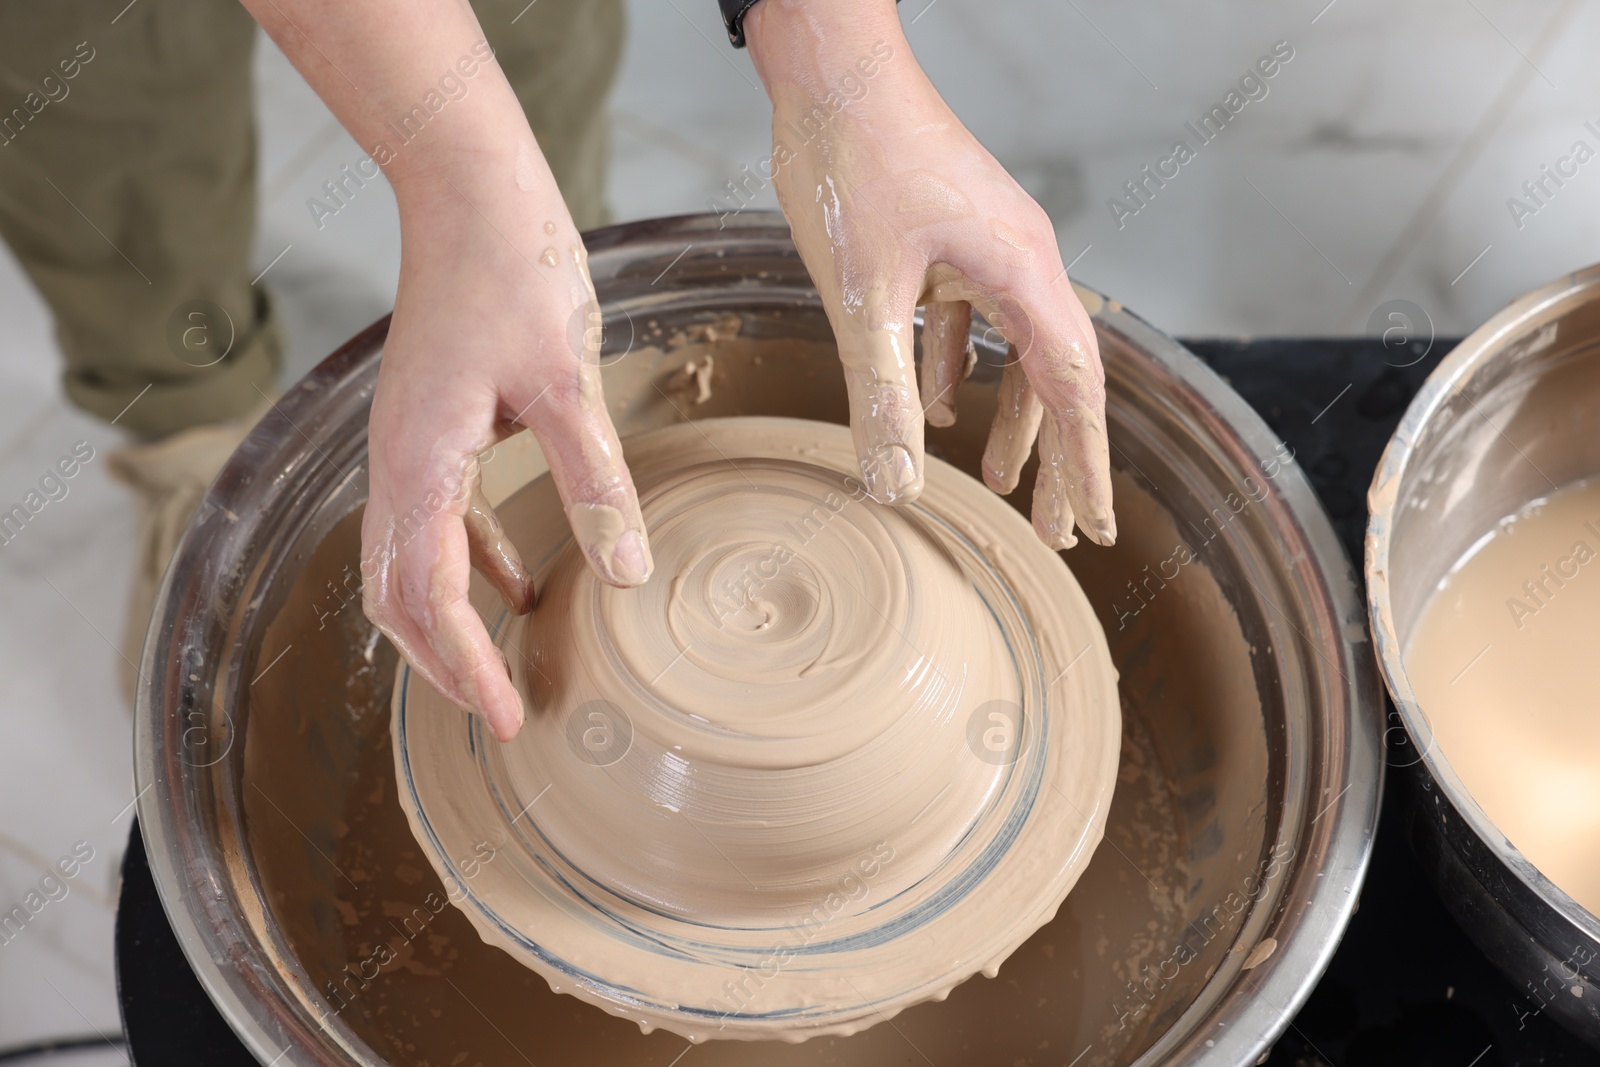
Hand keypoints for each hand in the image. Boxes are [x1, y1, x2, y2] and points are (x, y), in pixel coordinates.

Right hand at [361, 165, 650, 741]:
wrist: (471, 192)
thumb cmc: (515, 273)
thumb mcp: (566, 382)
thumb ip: (594, 480)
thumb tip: (626, 572)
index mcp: (420, 464)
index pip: (429, 599)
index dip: (465, 668)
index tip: (506, 719)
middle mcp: (397, 464)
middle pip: (396, 597)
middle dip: (441, 663)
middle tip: (500, 714)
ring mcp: (409, 446)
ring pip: (411, 564)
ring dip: (451, 621)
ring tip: (504, 668)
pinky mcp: (434, 426)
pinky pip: (442, 520)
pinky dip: (473, 564)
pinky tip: (523, 583)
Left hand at [745, 0, 1113, 548]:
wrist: (829, 68)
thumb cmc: (850, 162)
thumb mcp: (862, 297)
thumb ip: (882, 396)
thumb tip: (896, 487)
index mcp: (1020, 271)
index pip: (1073, 388)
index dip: (1084, 466)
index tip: (1095, 528)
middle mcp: (1020, 259)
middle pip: (1056, 376)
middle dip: (1057, 458)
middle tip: (1061, 531)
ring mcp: (989, 245)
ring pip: (1015, 349)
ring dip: (1010, 417)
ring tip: (998, 481)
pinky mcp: (953, 236)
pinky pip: (973, 318)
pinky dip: (960, 366)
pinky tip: (940, 405)